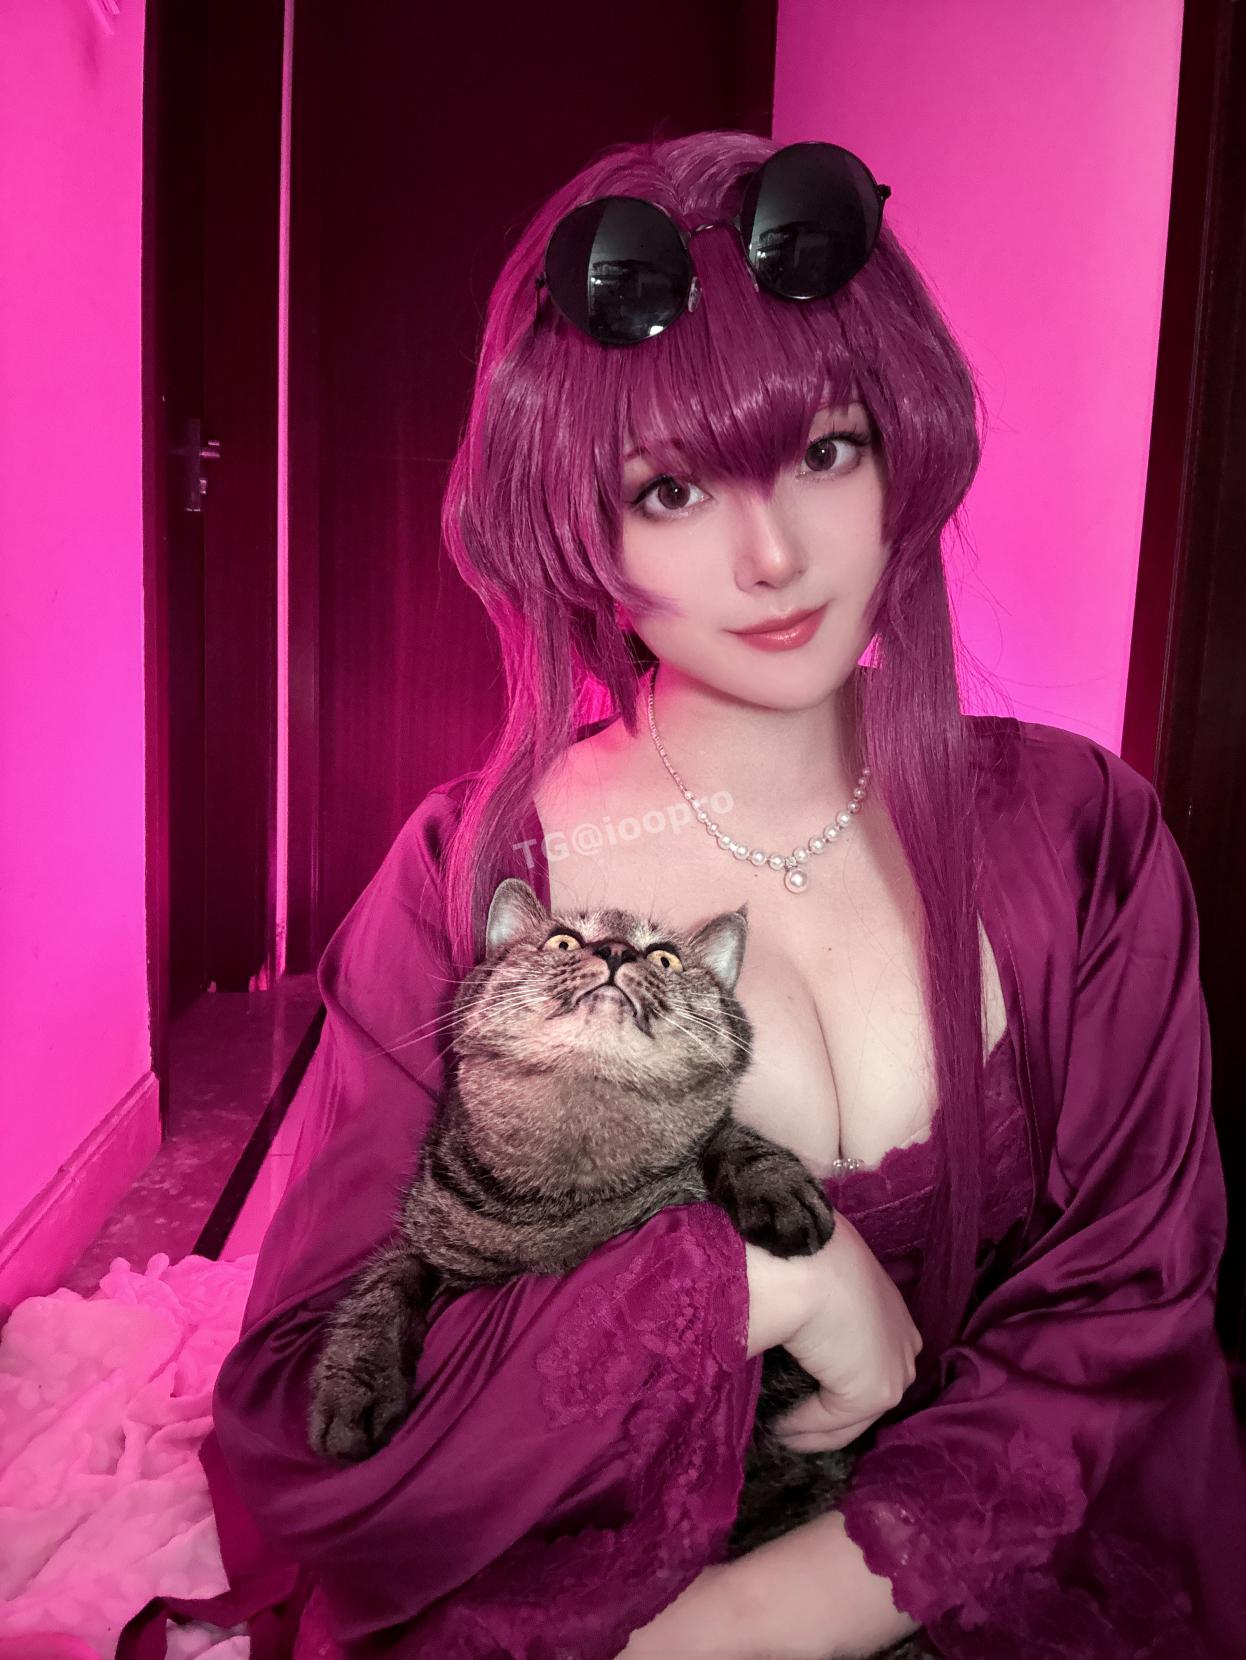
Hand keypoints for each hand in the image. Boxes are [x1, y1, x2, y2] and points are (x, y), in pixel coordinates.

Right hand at [746, 1212, 920, 1451]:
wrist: (805, 1264)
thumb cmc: (806, 1257)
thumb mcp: (824, 1277)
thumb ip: (823, 1302)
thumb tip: (798, 1326)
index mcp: (893, 1311)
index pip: (870, 1358)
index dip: (838, 1379)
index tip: (807, 1392)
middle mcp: (904, 1343)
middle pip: (866, 1392)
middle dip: (830, 1412)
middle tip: (790, 1421)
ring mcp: (895, 1370)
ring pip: (852, 1414)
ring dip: (813, 1426)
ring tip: (779, 1429)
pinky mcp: (874, 1393)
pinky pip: (831, 1422)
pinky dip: (801, 1427)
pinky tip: (777, 1425)